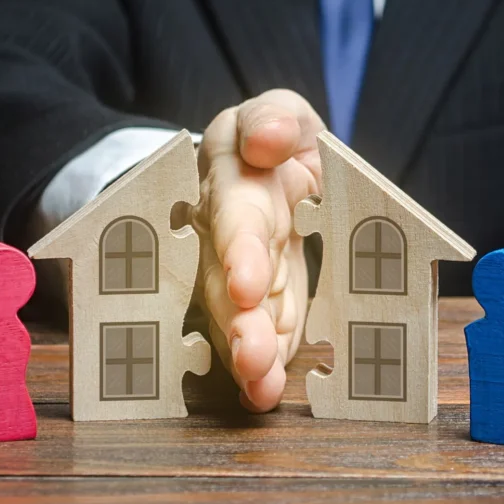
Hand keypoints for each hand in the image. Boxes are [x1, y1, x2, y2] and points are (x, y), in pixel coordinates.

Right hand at [191, 89, 324, 411]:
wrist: (268, 161)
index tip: (247, 285)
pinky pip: (261, 329)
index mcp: (232, 181)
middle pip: (226, 279)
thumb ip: (275, 118)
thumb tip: (268, 138)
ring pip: (238, 314)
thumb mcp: (278, 112)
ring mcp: (240, 269)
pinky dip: (264, 362)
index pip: (234, 216)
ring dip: (248, 351)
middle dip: (238, 320)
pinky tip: (266, 391)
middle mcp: (226, 232)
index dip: (239, 251)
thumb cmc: (274, 136)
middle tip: (252, 356)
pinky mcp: (260, 296)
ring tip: (260, 384)